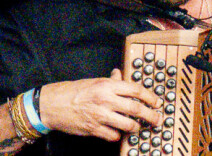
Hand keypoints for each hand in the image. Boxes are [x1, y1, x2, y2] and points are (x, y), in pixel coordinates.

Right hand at [39, 69, 163, 141]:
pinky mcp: (94, 130)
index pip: (135, 90)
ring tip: (139, 127)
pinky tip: (118, 132)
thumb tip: (121, 75)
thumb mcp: (95, 80)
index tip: (157, 102)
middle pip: (135, 109)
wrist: (53, 104)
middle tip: (158, 119)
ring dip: (136, 127)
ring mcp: (100, 116)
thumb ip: (111, 80)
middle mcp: (106, 100)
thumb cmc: (74, 90)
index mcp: (107, 85)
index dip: (149, 97)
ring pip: (127, 125)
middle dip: (150, 115)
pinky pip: (113, 136)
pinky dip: (118, 135)